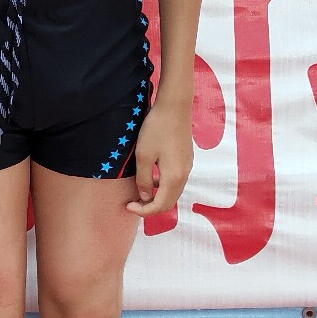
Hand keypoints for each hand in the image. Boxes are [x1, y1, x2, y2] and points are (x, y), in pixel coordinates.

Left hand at [125, 97, 192, 217]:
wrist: (175, 106)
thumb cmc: (156, 129)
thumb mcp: (143, 155)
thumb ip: (143, 179)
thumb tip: (144, 196)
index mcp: (174, 177)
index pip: (160, 205)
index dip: (143, 211)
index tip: (128, 206)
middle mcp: (184, 175)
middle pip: (169, 202)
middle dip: (151, 207)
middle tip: (134, 203)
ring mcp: (187, 167)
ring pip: (173, 192)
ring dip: (158, 196)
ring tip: (140, 191)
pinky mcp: (187, 159)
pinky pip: (176, 181)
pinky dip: (163, 186)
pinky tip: (151, 176)